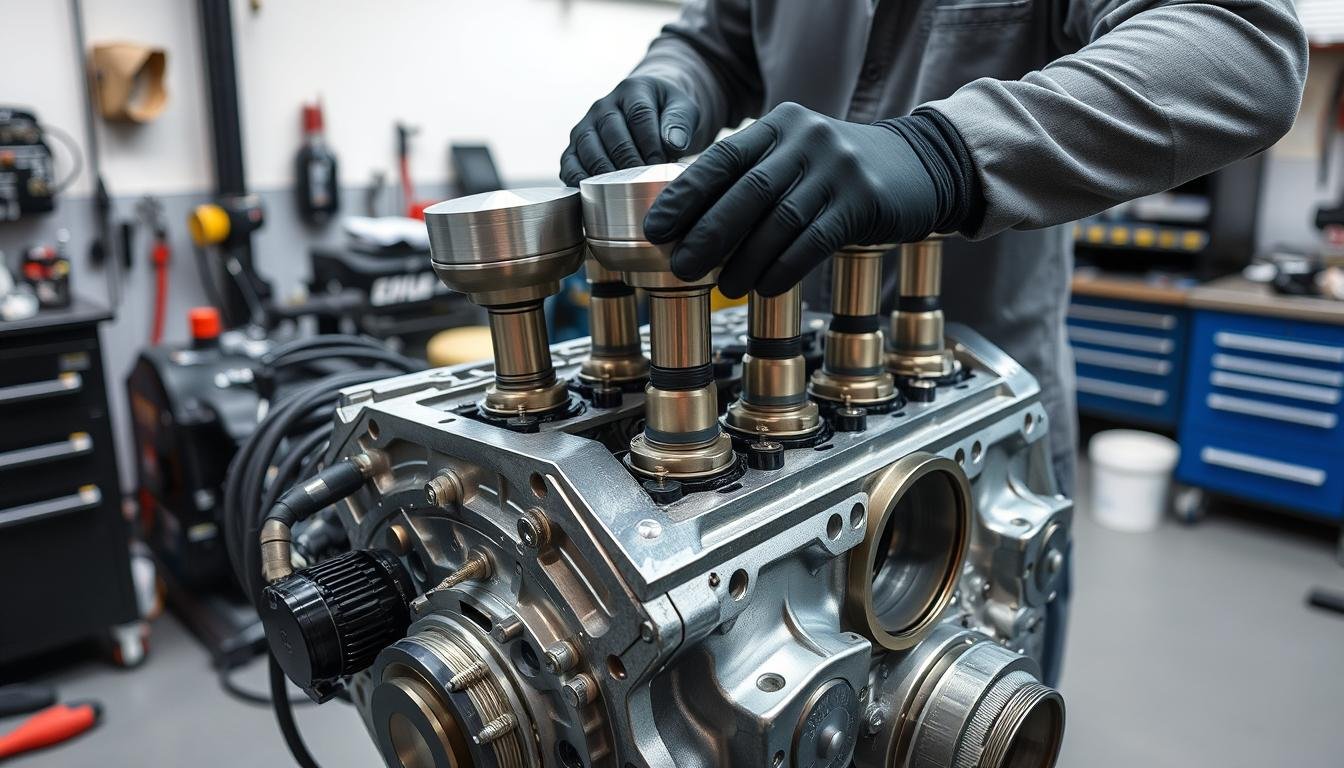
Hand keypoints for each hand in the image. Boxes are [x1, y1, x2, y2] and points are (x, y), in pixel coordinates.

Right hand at [560, 76, 699, 186]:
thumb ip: (680, 123)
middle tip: (644, 182)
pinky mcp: (575, 147)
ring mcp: (586, 126)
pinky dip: (578, 179)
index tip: (660, 165)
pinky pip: (570, 163)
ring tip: (623, 190)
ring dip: (606, 173)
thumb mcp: (683, 110)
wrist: (650, 109)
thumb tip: (674, 144)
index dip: (650, 143)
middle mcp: (604, 106)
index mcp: (632, 90)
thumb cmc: (667, 113)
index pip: (639, 115)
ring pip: (589, 149)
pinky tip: (592, 193)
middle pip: (613, 134)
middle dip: (629, 162)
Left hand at [643, 102, 946, 296]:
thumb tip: (691, 229)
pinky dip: (784, 269)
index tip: (656, 228)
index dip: (685, 196)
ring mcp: (837, 168)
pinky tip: (765, 288)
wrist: (918, 164)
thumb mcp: (795, 157)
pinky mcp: (864, 199)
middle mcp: (806, 139)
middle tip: (681, 266)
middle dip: (707, 234)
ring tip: (725, 287)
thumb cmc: (837, 173)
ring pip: (778, 221)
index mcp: (778, 125)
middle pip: (746, 192)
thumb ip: (752, 179)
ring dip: (745, 260)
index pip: (721, 160)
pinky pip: (814, 240)